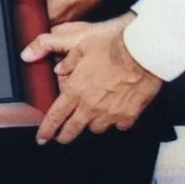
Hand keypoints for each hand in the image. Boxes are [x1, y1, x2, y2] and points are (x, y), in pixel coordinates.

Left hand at [11, 0, 102, 24]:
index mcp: (53, 15)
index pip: (29, 20)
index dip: (19, 12)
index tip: (12, 3)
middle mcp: (60, 21)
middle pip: (37, 20)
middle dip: (28, 11)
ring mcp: (67, 19)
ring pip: (46, 17)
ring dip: (39, 8)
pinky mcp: (72, 13)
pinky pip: (55, 13)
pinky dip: (50, 5)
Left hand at [23, 14, 161, 142]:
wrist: (142, 53)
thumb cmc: (113, 47)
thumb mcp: (82, 46)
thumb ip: (67, 61)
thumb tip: (58, 69)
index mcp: (76, 91)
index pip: (55, 116)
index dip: (47, 129)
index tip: (42, 137)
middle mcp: (90, 106)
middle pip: (72, 130)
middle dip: (64, 136)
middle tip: (61, 137)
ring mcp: (109, 113)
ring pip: (95, 128)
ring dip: (91, 124)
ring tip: (92, 117)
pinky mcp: (127, 115)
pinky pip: (118, 125)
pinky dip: (115, 121)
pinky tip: (116, 113)